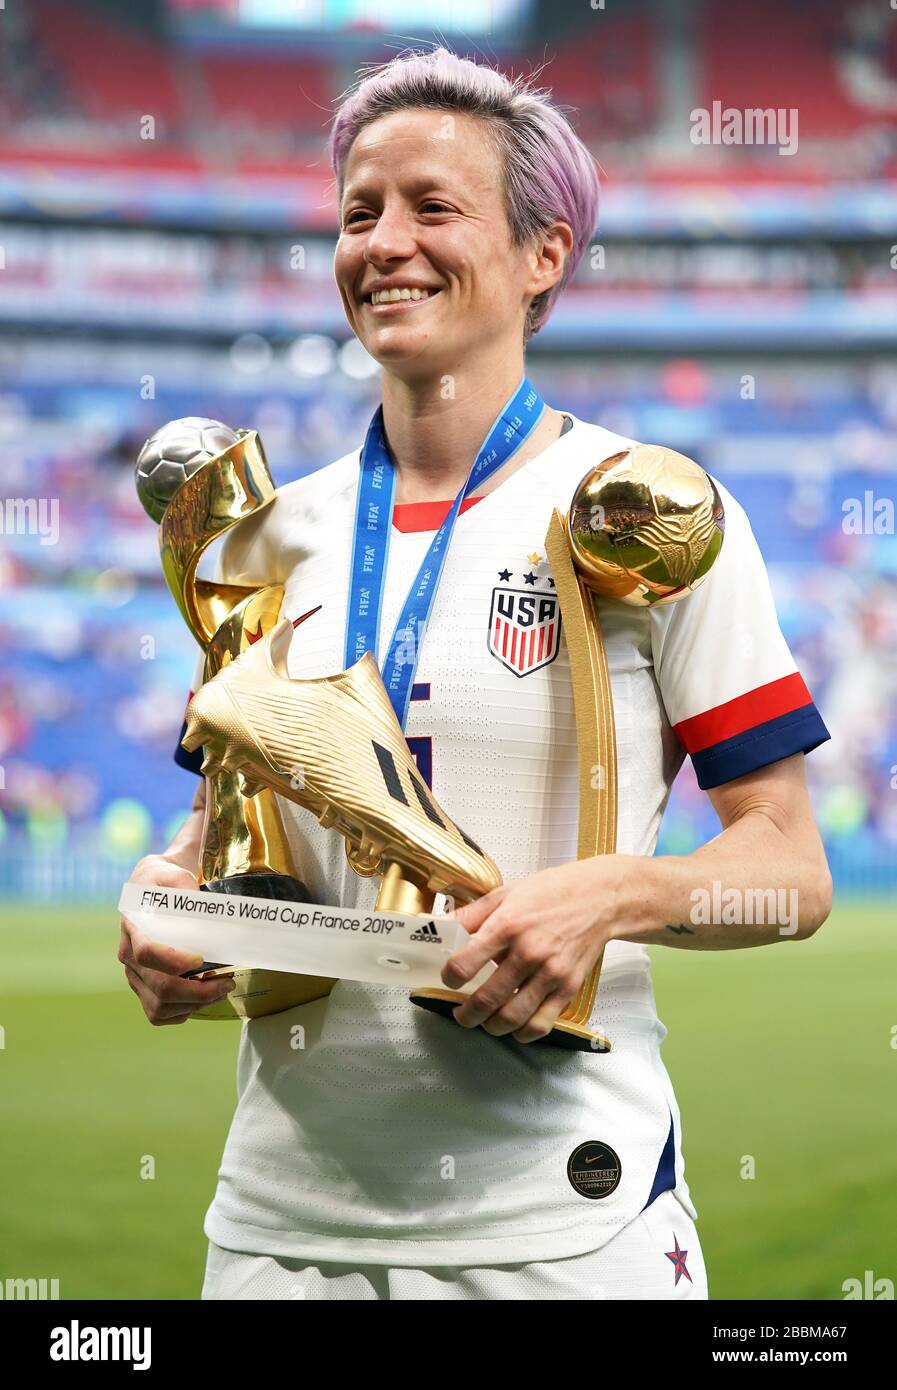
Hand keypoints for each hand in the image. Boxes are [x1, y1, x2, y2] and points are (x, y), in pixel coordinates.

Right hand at [118, 855, 234, 1025]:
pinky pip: (158, 1014)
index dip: (174, 961)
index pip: (148, 952)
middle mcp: (129, 956)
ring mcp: (134, 975)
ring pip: (159, 1007)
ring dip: (195, 1005)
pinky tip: (203, 998)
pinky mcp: (142, 987)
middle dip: (198, 991)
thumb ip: (183, 885)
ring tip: (220, 989)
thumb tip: (199, 904)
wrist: (150, 889)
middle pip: (159, 986)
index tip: (202, 960)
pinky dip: (184, 1012)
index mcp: (134, 926)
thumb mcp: (173, 874)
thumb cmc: (164, 882)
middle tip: (227, 982)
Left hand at [443, 859, 618, 1043]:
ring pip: (512, 1017)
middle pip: (486, 998)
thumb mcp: (506, 893)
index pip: (465, 964)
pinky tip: (515, 1027)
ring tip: (485, 1022)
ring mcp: (550, 972)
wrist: (602, 898)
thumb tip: (438, 926)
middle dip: (466, 1014)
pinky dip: (523, 1033)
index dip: (449, 978)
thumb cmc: (553, 891)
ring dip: (491, 1027)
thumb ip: (471, 914)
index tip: (448, 979)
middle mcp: (528, 951)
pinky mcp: (569, 987)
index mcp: (507, 924)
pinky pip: (541, 1023)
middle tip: (461, 1014)